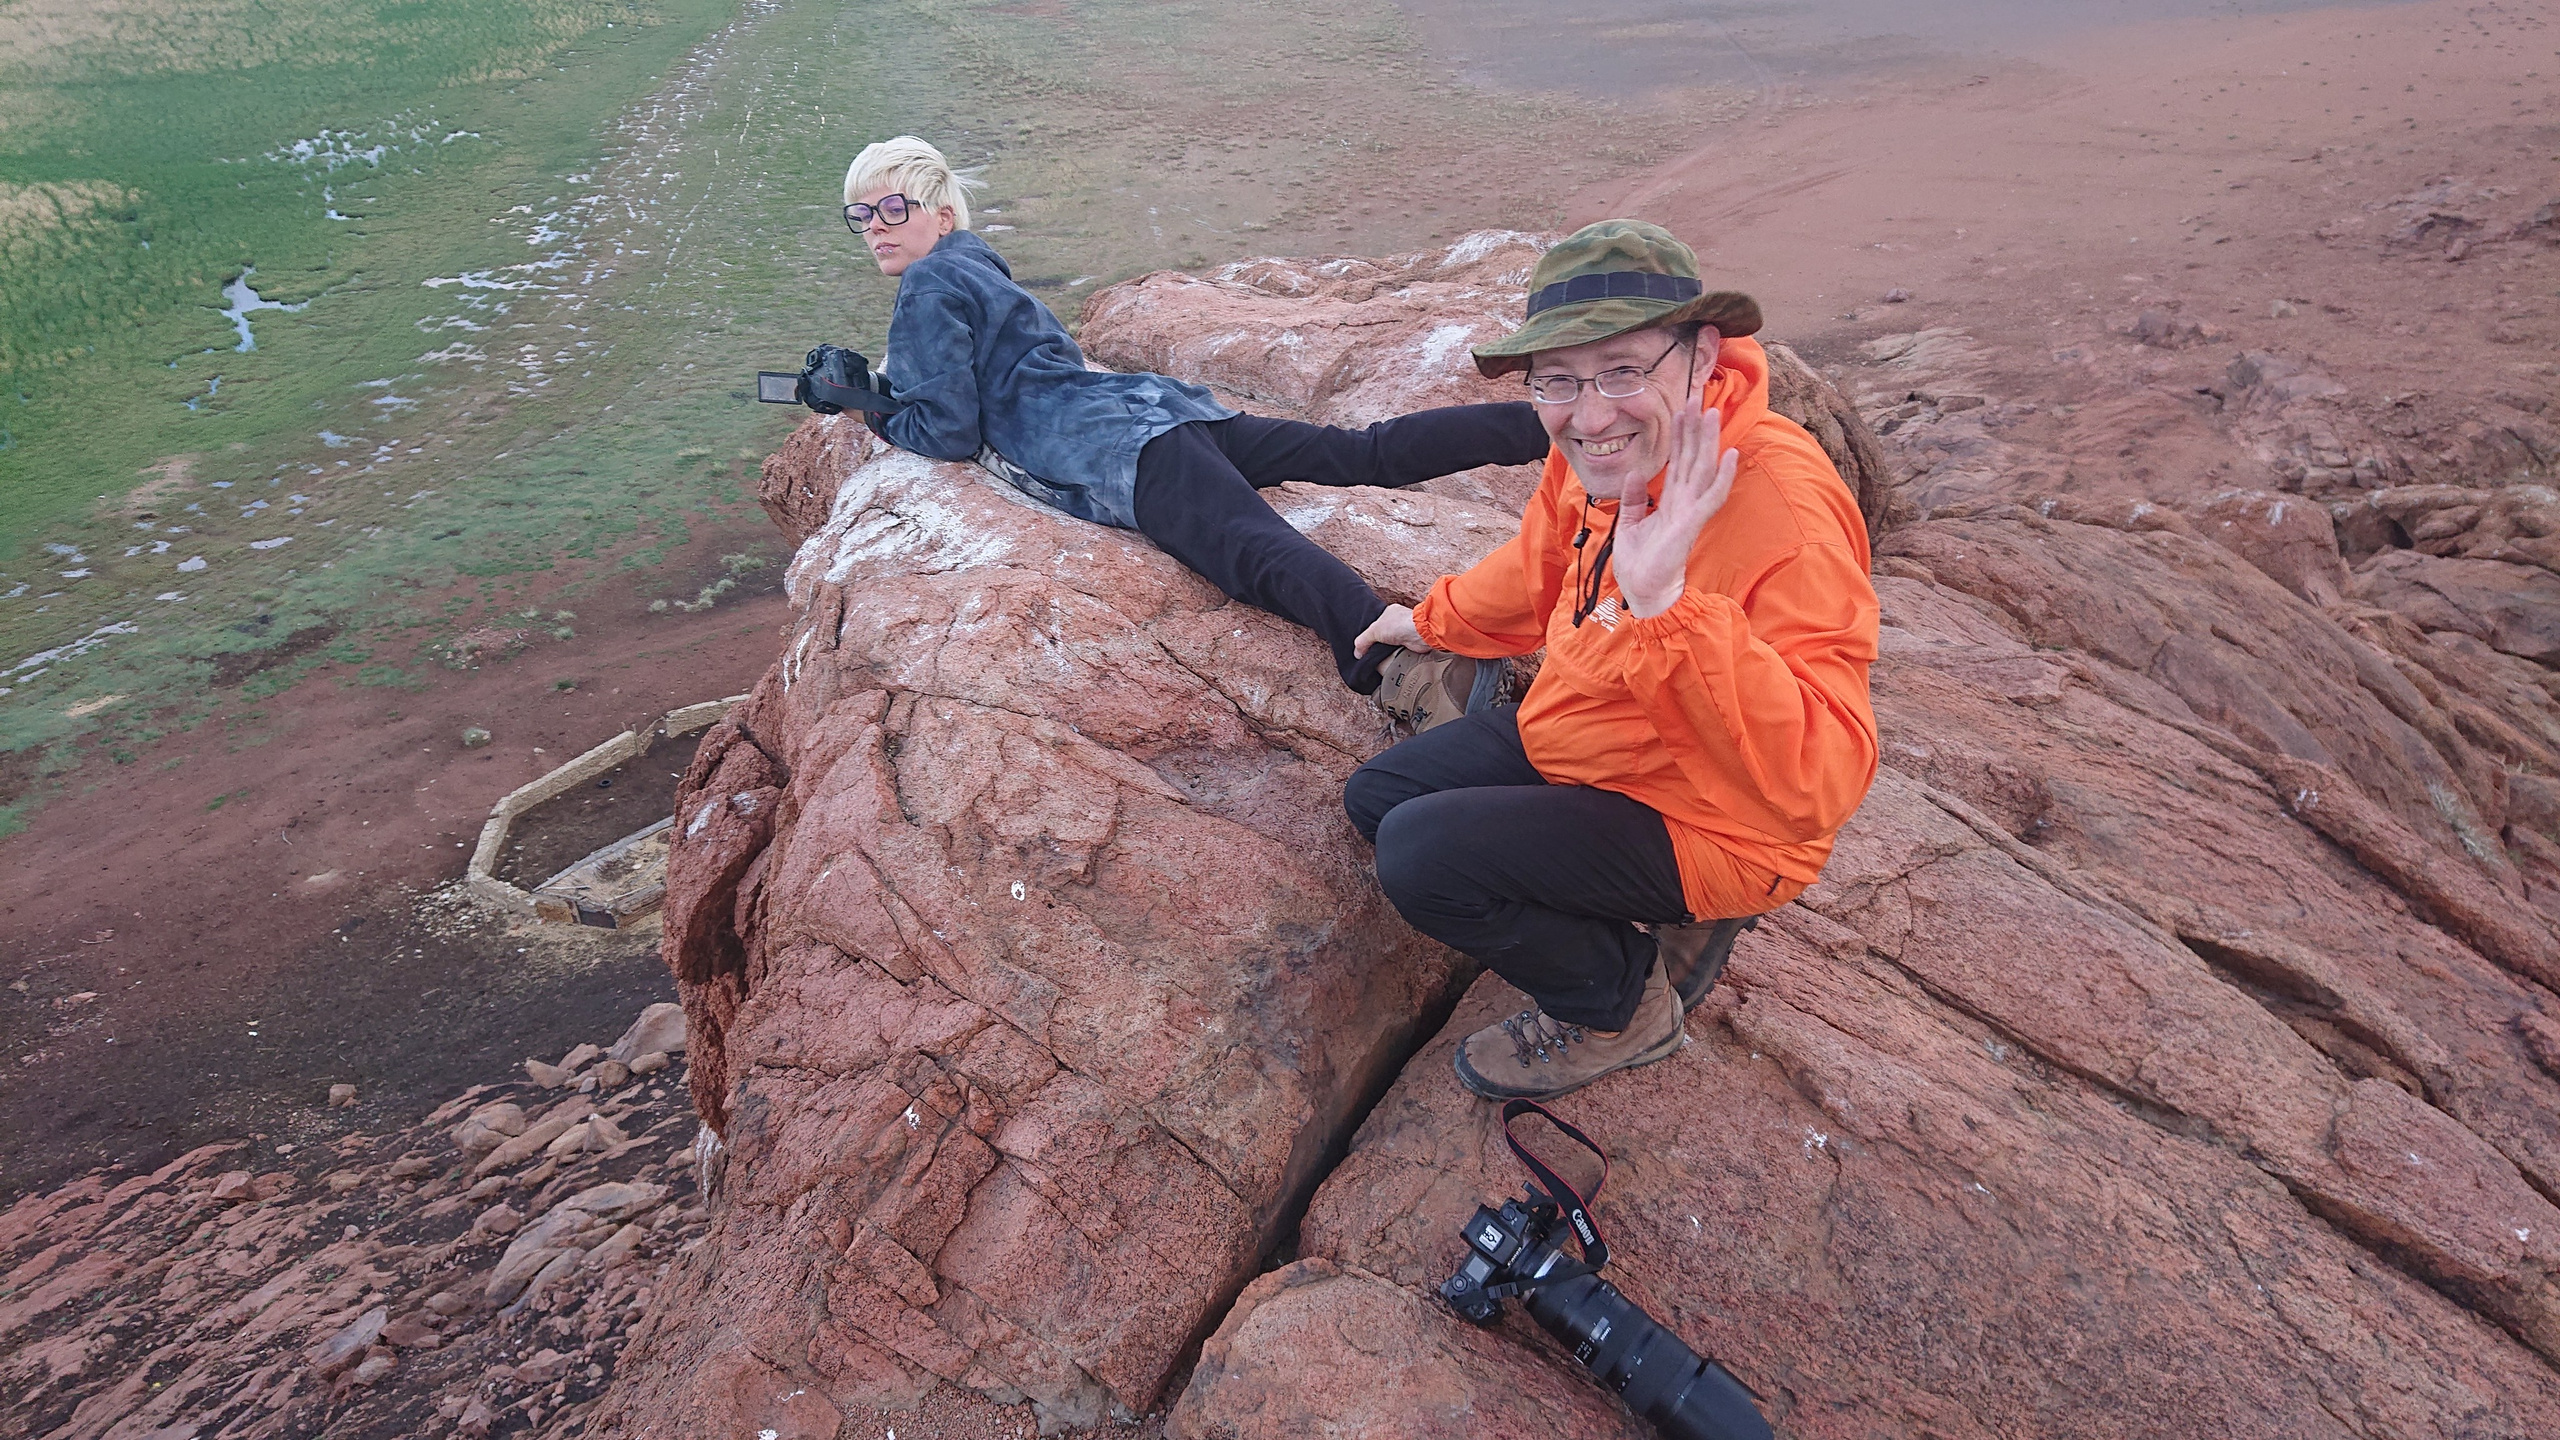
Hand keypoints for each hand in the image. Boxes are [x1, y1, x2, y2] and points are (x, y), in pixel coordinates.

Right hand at [1353, 604, 1427, 657]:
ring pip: (1392, 644)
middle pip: (1384, 635)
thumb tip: (1357, 653)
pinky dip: (1396, 655)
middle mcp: (1399, 621)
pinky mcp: (1413, 643)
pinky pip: (1400, 651)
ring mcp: (1406, 632)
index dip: (1370, 635)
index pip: (1376, 625)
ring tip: (1380, 659)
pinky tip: (1391, 660)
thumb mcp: (1373, 631)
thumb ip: (1363, 641)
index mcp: (1389, 613)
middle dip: (1379, 644)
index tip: (1364, 646)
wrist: (1420, 633)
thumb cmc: (1399, 625)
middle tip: (1371, 654)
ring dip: (1388, 651)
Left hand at [1612, 404, 1737, 617]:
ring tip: (1712, 413)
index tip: (1680, 406)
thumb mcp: (1630, 524)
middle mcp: (1685, 501)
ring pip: (1703, 469)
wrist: (1644, 593)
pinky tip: (1731, 454)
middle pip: (1693, 457)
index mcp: (1672, 501)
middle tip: (1696, 395)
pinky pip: (1711, 496)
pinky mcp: (1692, 524)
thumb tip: (1635, 473)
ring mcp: (1691, 511)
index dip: (1680, 433)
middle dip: (1694, 427)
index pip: (1678, 460)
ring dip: (1708, 441)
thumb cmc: (1640, 564)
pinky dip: (1723, 476)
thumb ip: (1634, 499)